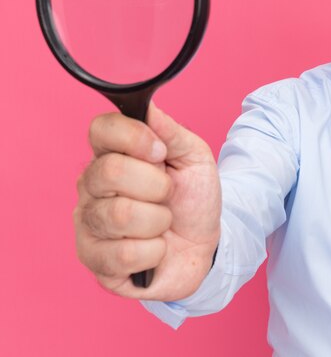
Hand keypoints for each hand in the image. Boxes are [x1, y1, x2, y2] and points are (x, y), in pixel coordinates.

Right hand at [74, 103, 220, 300]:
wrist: (205, 245)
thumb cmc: (194, 199)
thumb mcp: (195, 158)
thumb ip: (171, 131)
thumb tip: (147, 107)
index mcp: (112, 153)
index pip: (100, 128)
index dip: (134, 137)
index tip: (161, 152)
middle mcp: (92, 185)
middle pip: (111, 171)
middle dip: (157, 186)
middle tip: (167, 195)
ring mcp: (88, 223)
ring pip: (119, 214)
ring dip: (158, 220)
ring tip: (162, 223)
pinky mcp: (94, 260)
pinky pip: (122, 254)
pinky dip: (154, 252)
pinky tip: (155, 249)